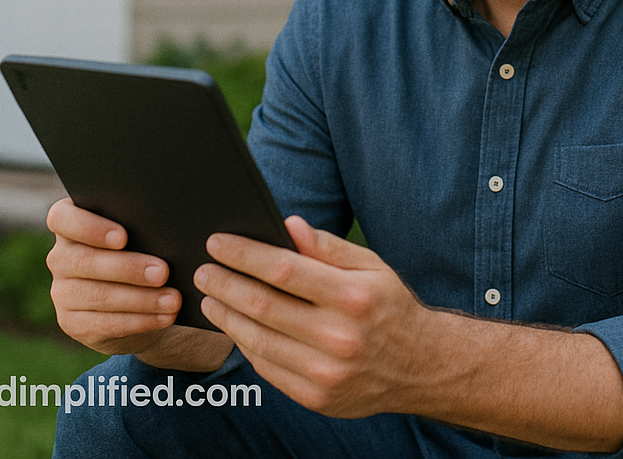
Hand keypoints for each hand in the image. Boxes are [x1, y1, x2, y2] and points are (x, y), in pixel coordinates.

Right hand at [46, 198, 230, 370]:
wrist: (139, 297)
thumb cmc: (142, 249)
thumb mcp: (140, 233)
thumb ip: (141, 224)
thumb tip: (166, 224)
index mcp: (69, 223)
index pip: (62, 219)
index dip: (90, 228)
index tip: (123, 237)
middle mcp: (59, 256)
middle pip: (85, 260)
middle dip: (128, 268)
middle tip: (163, 272)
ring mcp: (62, 291)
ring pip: (97, 295)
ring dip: (140, 298)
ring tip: (173, 299)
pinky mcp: (71, 322)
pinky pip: (103, 323)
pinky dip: (138, 320)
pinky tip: (164, 316)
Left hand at [193, 215, 434, 416]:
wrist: (419, 368)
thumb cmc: (387, 306)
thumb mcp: (370, 266)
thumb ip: (327, 246)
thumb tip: (288, 224)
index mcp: (352, 296)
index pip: (283, 270)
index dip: (244, 254)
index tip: (217, 242)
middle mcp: (339, 336)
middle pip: (263, 305)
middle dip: (225, 284)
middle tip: (203, 271)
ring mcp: (326, 372)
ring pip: (258, 339)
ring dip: (226, 316)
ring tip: (210, 298)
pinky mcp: (316, 398)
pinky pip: (267, 368)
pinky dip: (245, 344)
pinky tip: (235, 326)